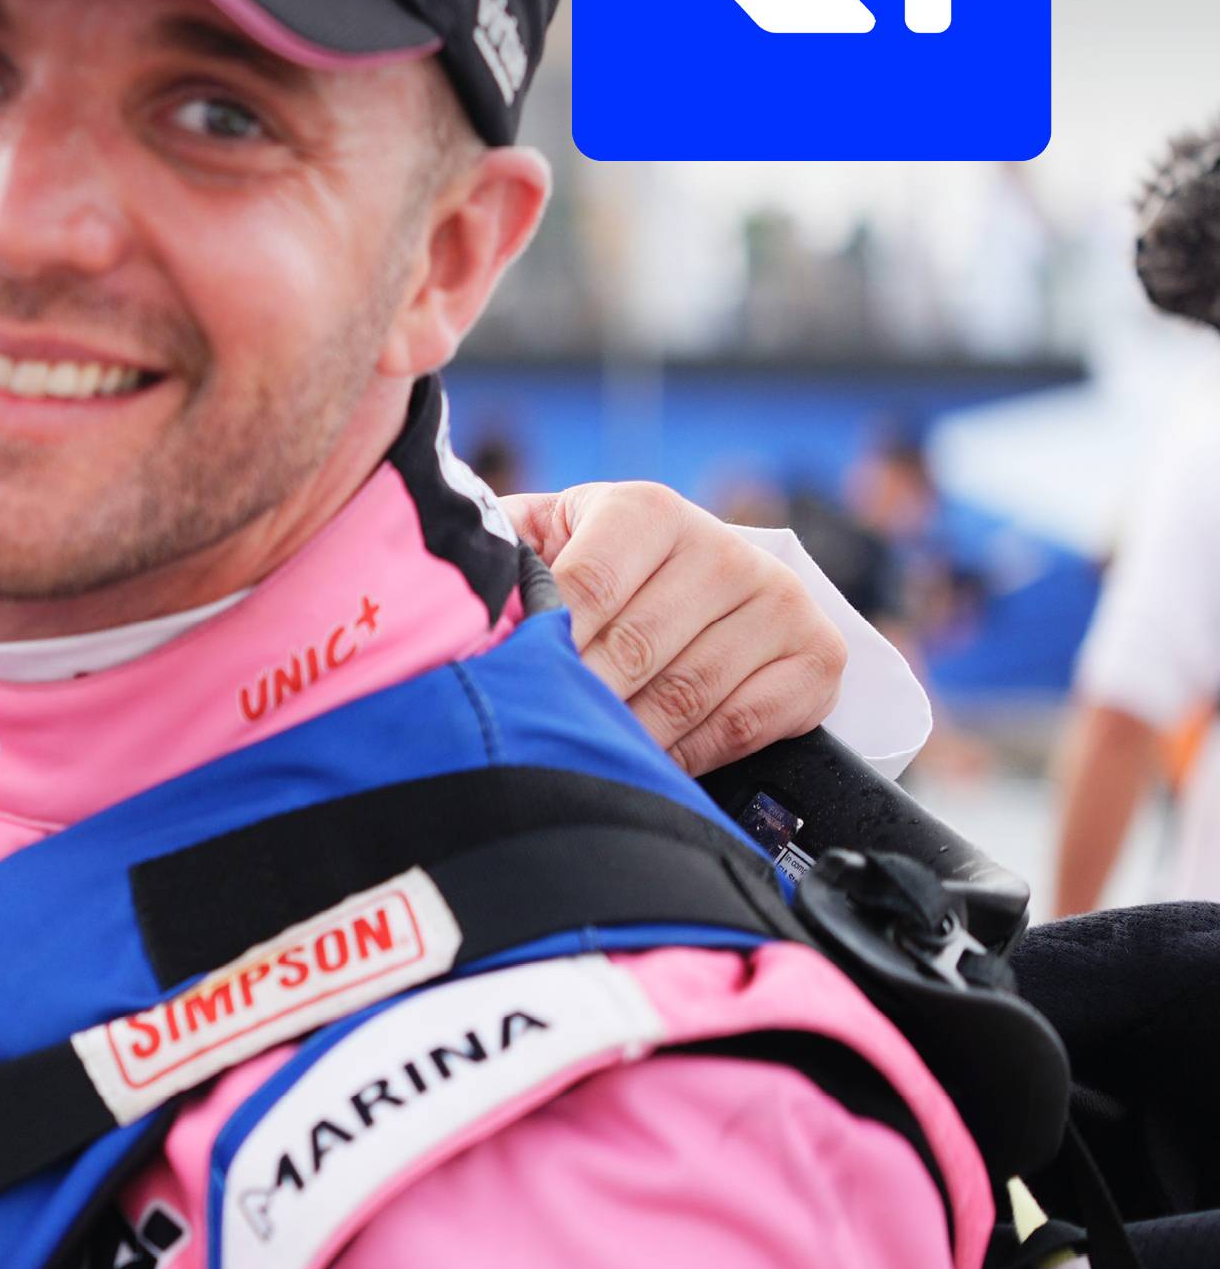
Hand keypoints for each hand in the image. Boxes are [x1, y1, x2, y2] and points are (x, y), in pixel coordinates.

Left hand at [504, 481, 842, 773]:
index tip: (514, 686)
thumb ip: (502, 563)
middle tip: (542, 734)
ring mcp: (778, 599)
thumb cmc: (591, 572)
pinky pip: (740, 726)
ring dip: (627, 736)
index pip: (583, 588)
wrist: (687, 585)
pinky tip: (648, 759)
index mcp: (644, 509)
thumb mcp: (541, 544)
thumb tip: (451, 607)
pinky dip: (685, 756)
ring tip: (584, 751)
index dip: (544, 648)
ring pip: (685, 695)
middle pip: (633, 649)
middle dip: (580, 701)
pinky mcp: (817, 654)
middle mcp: (721, 546)